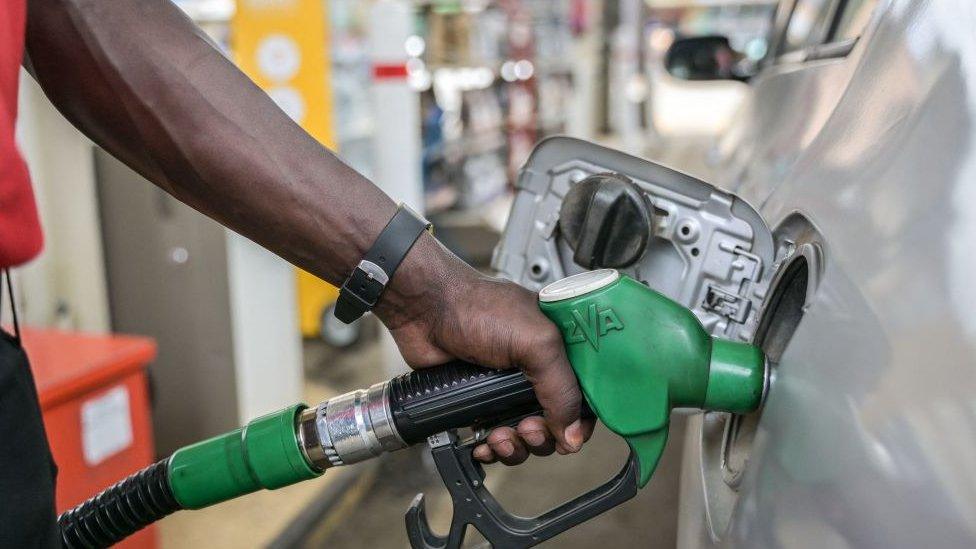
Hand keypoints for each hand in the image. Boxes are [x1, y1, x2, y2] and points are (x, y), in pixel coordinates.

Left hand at [374, 235, 594, 464]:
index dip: (580, 422)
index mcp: (560, 351)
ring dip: (516, 446)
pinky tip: (483, 444)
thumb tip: (573, 434)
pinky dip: (493, 449)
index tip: (568, 436)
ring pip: (527, 437)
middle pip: (557, 424)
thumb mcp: (536, 342)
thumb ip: (561, 387)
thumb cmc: (477, 308)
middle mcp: (537, 371)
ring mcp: (508, 388)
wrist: (425, 310)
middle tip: (526, 428)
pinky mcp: (481, 402)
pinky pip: (497, 439)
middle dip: (542, 437)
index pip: (586, 397)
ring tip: (500, 436)